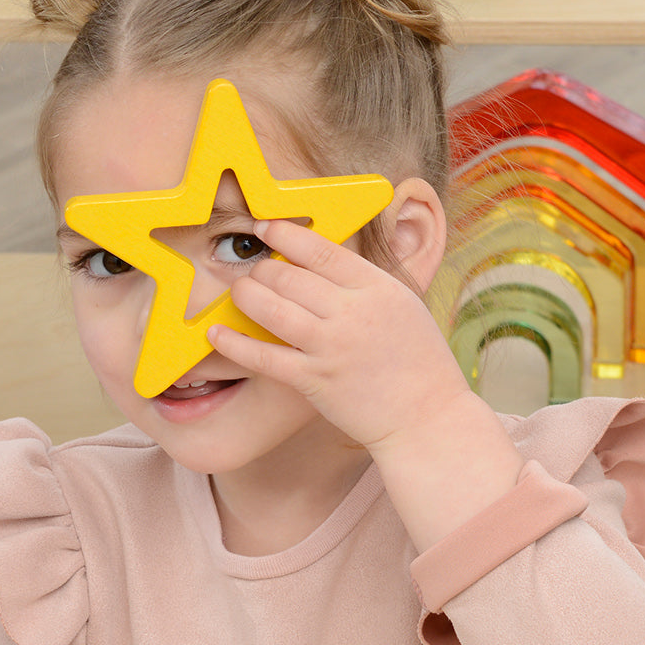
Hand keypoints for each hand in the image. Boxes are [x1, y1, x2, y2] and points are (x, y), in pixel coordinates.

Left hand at [207, 218, 471, 452]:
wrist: (427, 417)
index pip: (321, 249)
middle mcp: (353, 313)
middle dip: (263, 269)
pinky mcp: (314, 381)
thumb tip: (321, 256)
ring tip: (240, 292)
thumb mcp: (403, 305)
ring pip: (272, 308)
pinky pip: (263, 357)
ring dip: (246, 295)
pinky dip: (234, 343)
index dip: (285, 234)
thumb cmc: (418, 361)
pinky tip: (216, 332)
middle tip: (254, 271)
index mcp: (378, 287)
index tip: (266, 227)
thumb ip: (364, 282)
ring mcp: (331, 348)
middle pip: (289, 275)